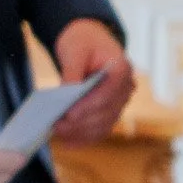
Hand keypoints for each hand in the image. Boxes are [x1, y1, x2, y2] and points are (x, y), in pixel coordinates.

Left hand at [51, 18, 134, 140]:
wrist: (89, 40)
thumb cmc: (82, 42)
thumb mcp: (74, 50)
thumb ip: (72, 72)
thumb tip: (66, 93)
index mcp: (121, 69)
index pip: (106, 94)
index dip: (88, 106)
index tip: (69, 114)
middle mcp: (126, 88)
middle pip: (105, 113)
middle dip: (80, 123)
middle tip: (56, 126)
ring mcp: (120, 101)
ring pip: (103, 124)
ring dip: (81, 133)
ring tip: (58, 134)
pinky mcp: (110, 110)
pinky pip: (100, 128)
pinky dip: (85, 137)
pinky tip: (68, 142)